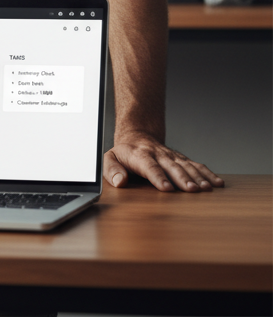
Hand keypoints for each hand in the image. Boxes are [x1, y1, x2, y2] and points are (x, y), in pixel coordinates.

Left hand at [104, 133, 224, 191]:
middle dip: (182, 178)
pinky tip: (218, 183)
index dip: (158, 177)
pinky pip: (196, 165)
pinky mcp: (181, 159)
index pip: (149, 166)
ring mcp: (171, 156)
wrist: (137, 136)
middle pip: (171, 166)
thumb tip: (119, 182)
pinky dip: (208, 173)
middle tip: (192, 190)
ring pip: (186, 166)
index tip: (167, 188)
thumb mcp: (109, 159)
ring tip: (207, 189)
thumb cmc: (123, 154)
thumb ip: (111, 170)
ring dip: (198, 177)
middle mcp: (157, 154)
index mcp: (139, 155)